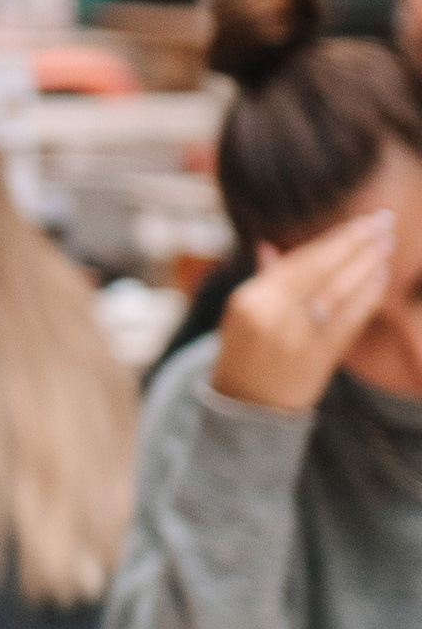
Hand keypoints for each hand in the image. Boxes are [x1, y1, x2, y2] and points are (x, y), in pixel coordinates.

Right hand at [212, 210, 394, 412]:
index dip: (332, 239)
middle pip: (322, 270)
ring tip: (386, 244)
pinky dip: (367, 297)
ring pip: (339, 292)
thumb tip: (270, 246)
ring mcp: (298, 338)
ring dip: (367, 265)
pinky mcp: (319, 357)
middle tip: (384, 221)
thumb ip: (261, 279)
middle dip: (356, 242)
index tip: (360, 221)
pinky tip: (381, 278)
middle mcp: (273, 316)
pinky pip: (349, 320)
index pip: (298, 260)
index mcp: (250, 299)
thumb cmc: (243, 354)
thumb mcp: (240, 314)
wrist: (246, 407)